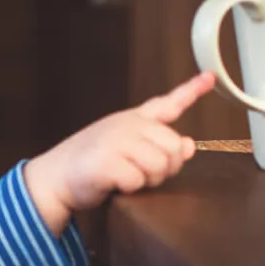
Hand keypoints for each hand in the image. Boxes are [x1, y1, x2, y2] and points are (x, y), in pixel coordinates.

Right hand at [24, 72, 215, 235]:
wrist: (54, 178)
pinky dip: (129, 188)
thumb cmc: (92, 166)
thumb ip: (159, 147)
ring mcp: (116, 140)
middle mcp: (127, 124)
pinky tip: (114, 183)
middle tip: (141, 174)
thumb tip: (188, 145)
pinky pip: (138, 179)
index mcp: (133, 119)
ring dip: (147, 180)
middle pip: (172, 147)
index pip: (168, 103)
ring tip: (127, 178)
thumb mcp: (127, 151)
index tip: (210, 77)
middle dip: (164, 168)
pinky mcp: (107, 160)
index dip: (192, 90)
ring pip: (159, 164)